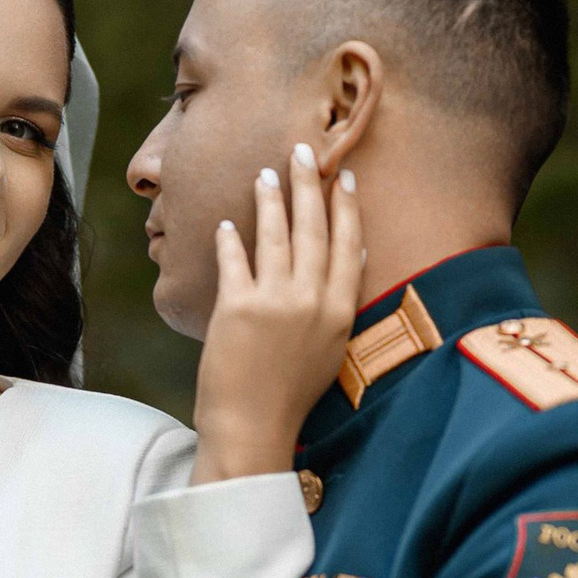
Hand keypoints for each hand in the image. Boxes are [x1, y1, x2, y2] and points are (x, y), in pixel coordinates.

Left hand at [191, 142, 365, 487]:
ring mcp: (275, 301)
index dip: (345, 205)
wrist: (253, 427)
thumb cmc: (291, 392)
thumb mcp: (331, 345)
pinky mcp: (237, 307)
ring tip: (265, 173)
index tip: (342, 176)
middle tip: (302, 150)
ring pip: (275, 234)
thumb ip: (340, 299)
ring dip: (270, 198)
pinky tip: (226, 222)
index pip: (347, 242)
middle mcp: (311, 299)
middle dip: (307, 184)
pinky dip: (230, 238)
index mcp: (340, 309)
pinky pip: (234, 259)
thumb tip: (351, 252)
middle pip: (312, 227)